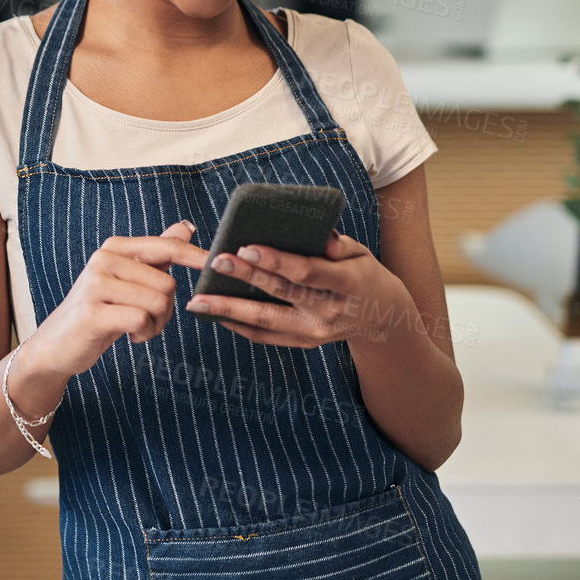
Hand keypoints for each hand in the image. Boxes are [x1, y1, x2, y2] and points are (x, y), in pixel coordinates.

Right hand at [28, 220, 202, 379]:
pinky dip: (144, 334)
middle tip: (146, 320)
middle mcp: (104, 260)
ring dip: (156, 324)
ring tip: (137, 328)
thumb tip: (186, 226)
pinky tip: (129, 336)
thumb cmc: (99, 310)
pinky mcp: (94, 312)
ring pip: (158, 302)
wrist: (58, 343)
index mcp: (114, 248)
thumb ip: (156, 253)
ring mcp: (96, 285)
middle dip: (166, 309)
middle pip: (168, 283)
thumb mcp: (127, 279)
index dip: (196, 256)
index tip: (215, 263)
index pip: (167, 246)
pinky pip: (142, 320)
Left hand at [183, 231, 416, 348]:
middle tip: (216, 262)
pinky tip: (214, 314)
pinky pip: (265, 336)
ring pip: (267, 321)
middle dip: (246, 278)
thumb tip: (321, 236)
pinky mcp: (303, 343)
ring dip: (229, 311)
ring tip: (197, 301)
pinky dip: (238, 326)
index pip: (307, 272)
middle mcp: (329, 311)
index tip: (247, 248)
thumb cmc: (363, 274)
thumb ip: (340, 245)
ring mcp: (315, 332)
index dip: (277, 261)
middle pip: (281, 294)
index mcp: (347, 284)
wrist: (382, 318)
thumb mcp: (362, 254)